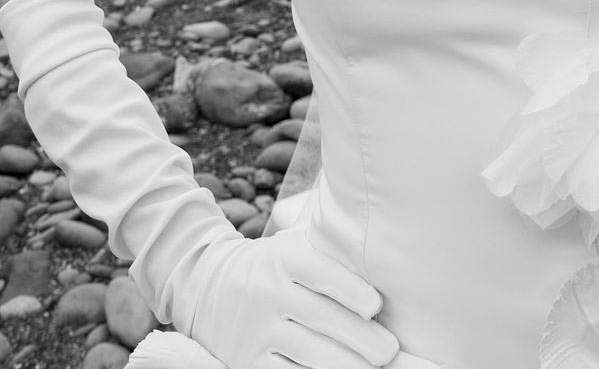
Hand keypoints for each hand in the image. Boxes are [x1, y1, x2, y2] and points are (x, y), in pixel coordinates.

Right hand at [183, 226, 400, 368]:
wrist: (207, 285)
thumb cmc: (273, 265)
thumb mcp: (291, 244)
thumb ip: (327, 246)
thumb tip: (382, 249)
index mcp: (284, 256)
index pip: (320, 272)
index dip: (350, 290)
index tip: (376, 306)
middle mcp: (268, 291)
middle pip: (320, 317)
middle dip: (359, 337)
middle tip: (389, 350)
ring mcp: (255, 329)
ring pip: (307, 351)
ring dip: (344, 363)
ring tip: (373, 368)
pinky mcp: (246, 360)